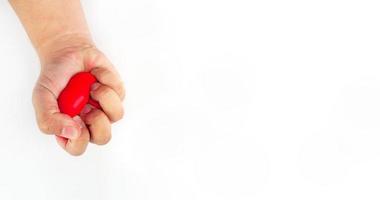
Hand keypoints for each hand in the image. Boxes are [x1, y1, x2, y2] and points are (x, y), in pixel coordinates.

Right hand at [33, 36, 124, 155]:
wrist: (68, 52)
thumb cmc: (55, 77)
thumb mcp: (42, 97)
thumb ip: (48, 119)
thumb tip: (71, 133)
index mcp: (70, 128)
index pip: (78, 148)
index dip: (79, 137)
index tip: (75, 118)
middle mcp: (89, 122)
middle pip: (103, 138)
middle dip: (97, 121)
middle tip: (85, 106)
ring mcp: (105, 108)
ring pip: (116, 115)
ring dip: (103, 97)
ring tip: (90, 87)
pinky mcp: (117, 94)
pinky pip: (118, 92)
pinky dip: (104, 79)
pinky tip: (94, 74)